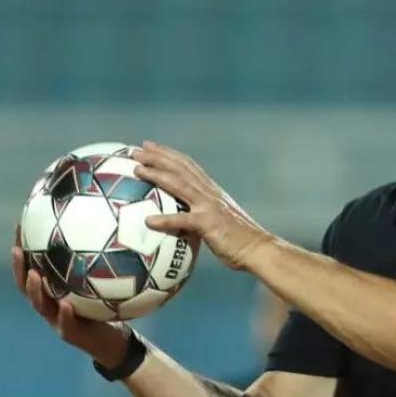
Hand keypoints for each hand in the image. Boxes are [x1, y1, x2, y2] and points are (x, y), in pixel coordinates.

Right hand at [11, 229, 127, 366]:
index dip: (23, 251)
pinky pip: (65, 324)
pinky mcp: (70, 334)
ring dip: (35, 290)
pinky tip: (65, 305)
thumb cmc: (106, 309)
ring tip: (35, 274)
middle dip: (19, 268)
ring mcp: (57, 320)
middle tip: (17, 250)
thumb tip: (106, 227)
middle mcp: (49, 305)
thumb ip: (96, 264)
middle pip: (26, 286)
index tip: (20, 227)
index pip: (31, 268)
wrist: (113, 343)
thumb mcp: (100, 284)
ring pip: (40, 305)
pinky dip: (63, 314)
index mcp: (52, 292)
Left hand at [132, 141, 274, 270]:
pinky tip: (148, 220)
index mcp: (212, 191)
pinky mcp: (209, 224)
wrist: (259, 249)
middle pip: (180, 169)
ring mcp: (209, 207)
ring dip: (157, 175)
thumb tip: (186, 218)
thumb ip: (204, 214)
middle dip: (157, 157)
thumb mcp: (220, 220)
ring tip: (137, 170)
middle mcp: (210, 193)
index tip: (149, 147)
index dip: (168, 154)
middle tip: (136, 151)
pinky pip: (183, 220)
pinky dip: (165, 219)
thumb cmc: (239, 240)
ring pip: (179, 185)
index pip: (188, 166)